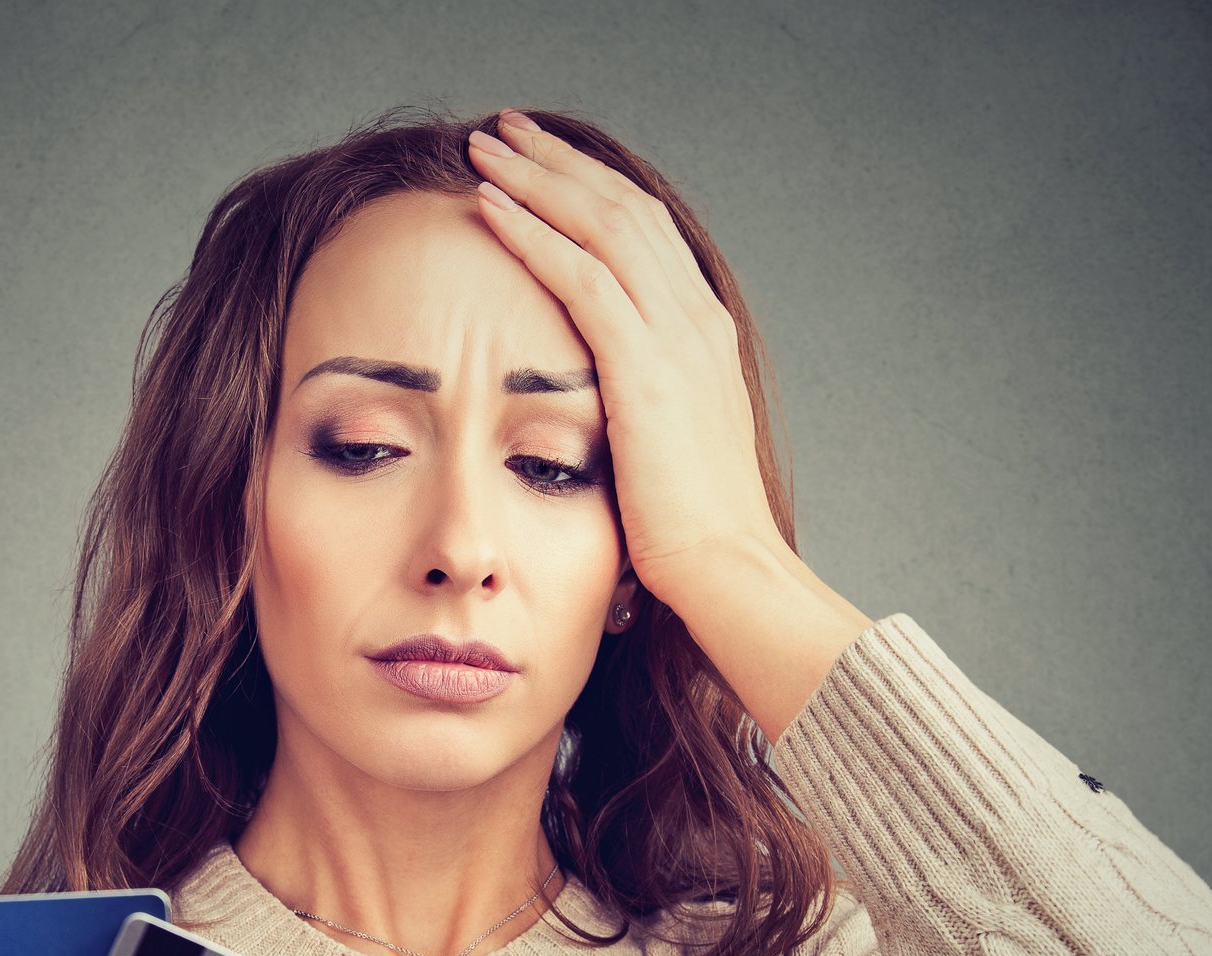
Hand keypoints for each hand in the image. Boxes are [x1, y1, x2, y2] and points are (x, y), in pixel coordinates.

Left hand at [464, 109, 786, 612]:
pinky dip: (533, 233)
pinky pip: (582, 277)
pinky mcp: (646, 370)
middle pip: (624, 208)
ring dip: (537, 179)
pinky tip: (490, 207)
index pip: (645, 232)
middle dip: (560, 162)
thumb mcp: (665, 449)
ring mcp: (676, 340)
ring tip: (484, 148)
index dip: (591, 189)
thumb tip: (591, 402)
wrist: (727, 570)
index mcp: (703, 335)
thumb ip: (635, 406)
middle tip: (505, 129)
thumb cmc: (690, 533)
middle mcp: (695, 321)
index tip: (542, 163)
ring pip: (602, 225)